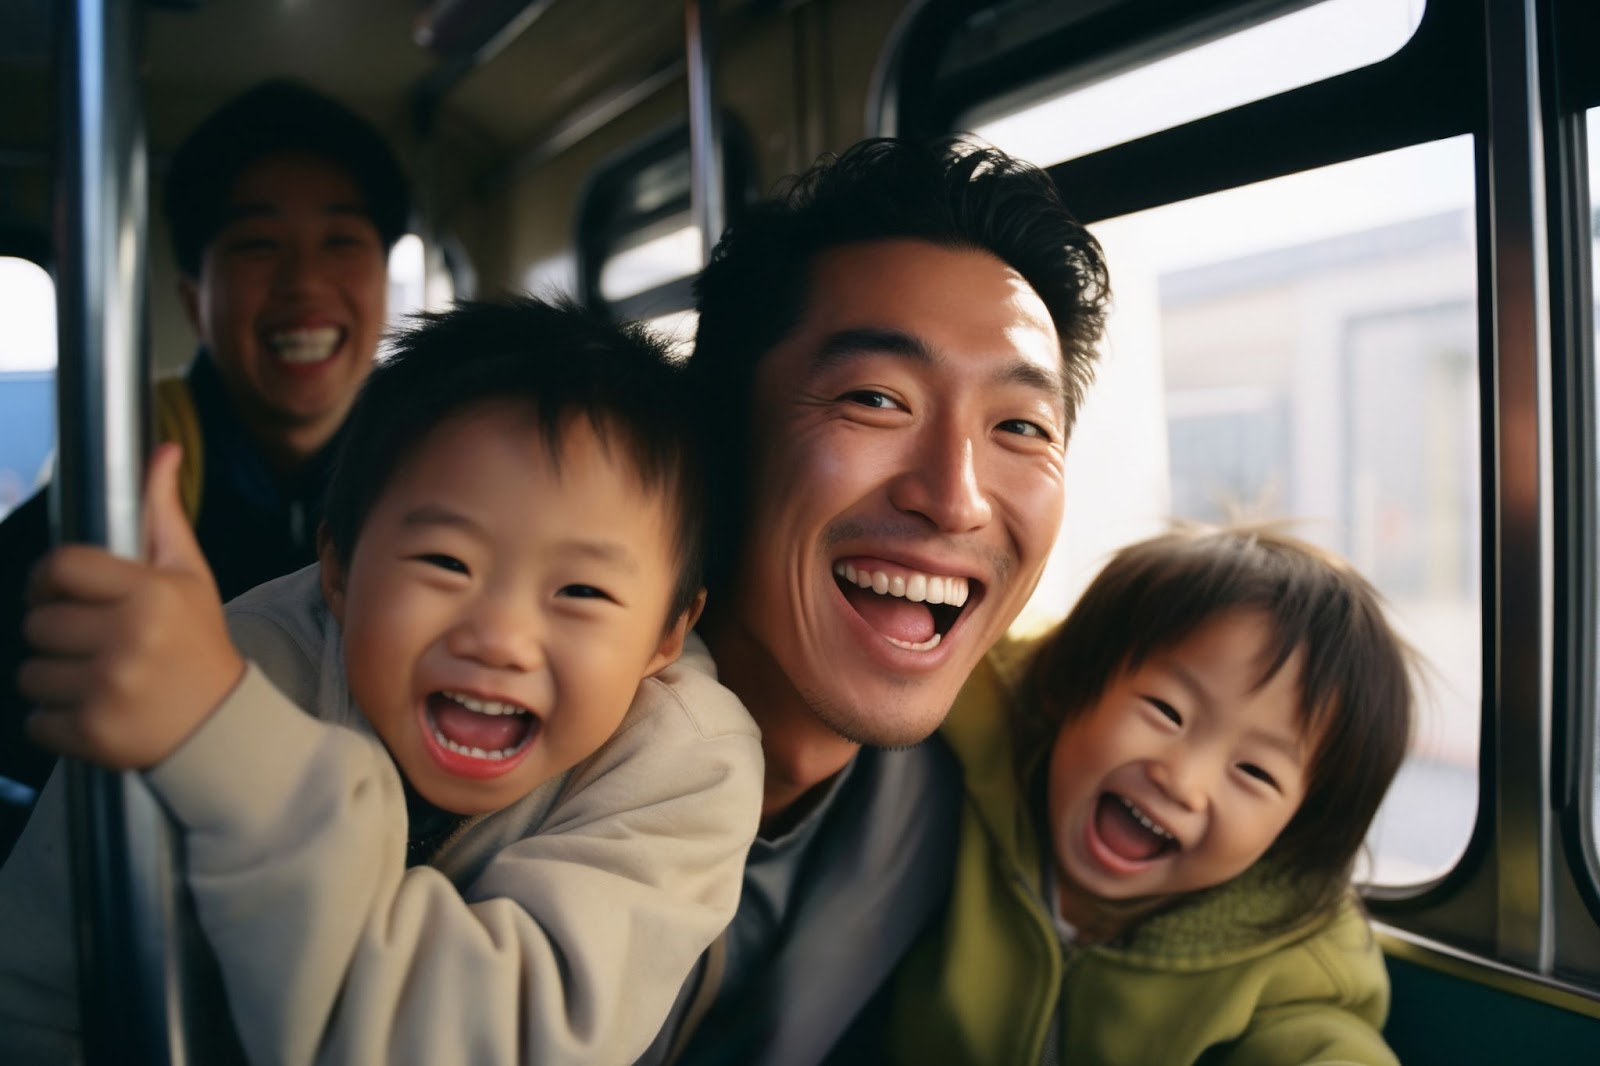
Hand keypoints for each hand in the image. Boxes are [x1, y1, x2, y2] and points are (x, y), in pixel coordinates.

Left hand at [20, 443, 244, 768]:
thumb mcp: (189, 575)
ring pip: (30, 673)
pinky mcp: (92, 733)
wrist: (223, 726)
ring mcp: (108, 688)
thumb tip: (162, 449)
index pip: (60, 567)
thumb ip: (163, 515)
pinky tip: (93, 712)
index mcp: (151, 592)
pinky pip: (36, 720)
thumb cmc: (198, 643)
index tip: (58, 592)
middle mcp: (129, 637)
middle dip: (56, 634)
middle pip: (38, 623)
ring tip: (93, 680)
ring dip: (52, 679)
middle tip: (91, 644)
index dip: (48, 580)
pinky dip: (55, 721)